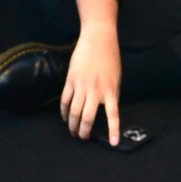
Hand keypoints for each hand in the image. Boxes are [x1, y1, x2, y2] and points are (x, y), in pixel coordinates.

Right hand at [63, 24, 122, 142]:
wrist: (98, 38)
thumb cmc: (110, 57)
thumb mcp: (116, 78)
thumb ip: (111, 94)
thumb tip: (105, 110)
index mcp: (111, 90)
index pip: (113, 114)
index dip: (113, 130)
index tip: (113, 143)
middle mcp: (96, 90)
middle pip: (87, 117)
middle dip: (84, 132)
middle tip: (82, 138)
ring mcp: (82, 85)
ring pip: (74, 112)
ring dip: (72, 124)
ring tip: (73, 131)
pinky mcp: (71, 80)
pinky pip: (66, 100)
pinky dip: (64, 111)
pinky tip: (65, 116)